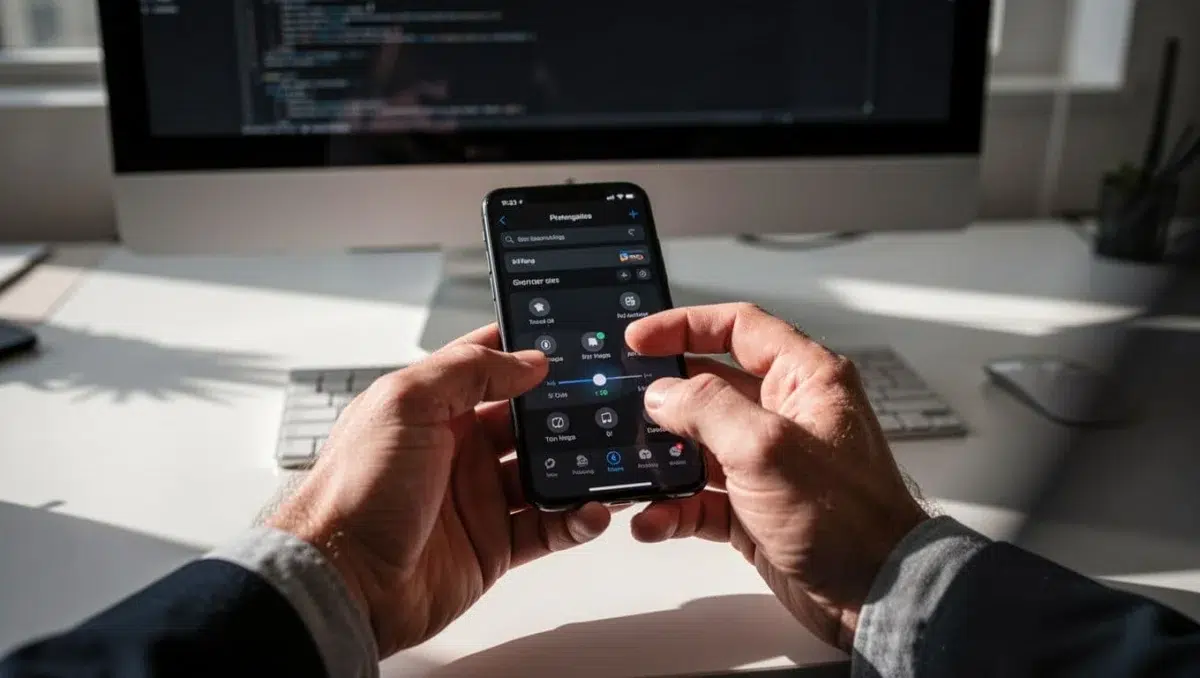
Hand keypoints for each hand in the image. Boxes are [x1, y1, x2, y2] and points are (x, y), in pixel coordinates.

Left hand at [267, 326, 610, 656]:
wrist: (342, 581)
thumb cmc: (354, 490)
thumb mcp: (405, 404)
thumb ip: (468, 370)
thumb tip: (528, 359)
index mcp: (434, 406)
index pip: (490, 365)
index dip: (528, 352)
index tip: (573, 343)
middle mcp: (459, 449)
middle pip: (530, 420)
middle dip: (568, 411)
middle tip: (608, 403)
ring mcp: (478, 497)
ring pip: (547, 473)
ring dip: (580, 466)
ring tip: (612, 459)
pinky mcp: (493, 544)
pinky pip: (549, 527)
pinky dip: (576, 519)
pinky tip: (592, 510)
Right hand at [625, 304, 927, 650]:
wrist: (875, 596)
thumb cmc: (847, 518)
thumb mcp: (766, 447)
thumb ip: (707, 408)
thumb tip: (663, 393)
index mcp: (805, 380)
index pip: (739, 328)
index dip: (686, 326)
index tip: (639, 340)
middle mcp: (787, 415)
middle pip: (711, 385)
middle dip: (665, 397)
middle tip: (623, 402)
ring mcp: (769, 463)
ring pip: (699, 446)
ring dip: (663, 460)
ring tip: (632, 468)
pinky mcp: (755, 508)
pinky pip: (701, 498)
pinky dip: (674, 509)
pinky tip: (654, 521)